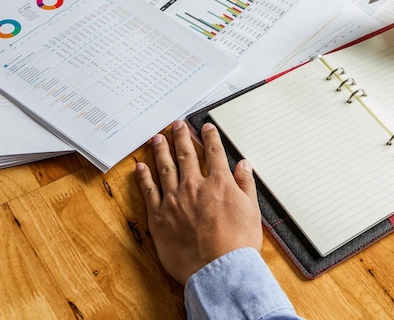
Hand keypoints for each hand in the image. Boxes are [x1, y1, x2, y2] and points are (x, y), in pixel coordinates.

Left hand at [135, 120, 261, 284]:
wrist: (218, 269)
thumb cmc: (237, 244)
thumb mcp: (252, 210)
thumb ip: (246, 184)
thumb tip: (243, 165)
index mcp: (219, 183)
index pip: (214, 152)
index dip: (209, 137)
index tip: (205, 127)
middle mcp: (194, 186)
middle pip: (186, 155)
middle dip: (181, 137)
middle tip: (176, 124)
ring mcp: (174, 200)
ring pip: (165, 168)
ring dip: (161, 150)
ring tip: (157, 138)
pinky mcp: (160, 217)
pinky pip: (149, 191)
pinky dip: (144, 177)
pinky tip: (141, 167)